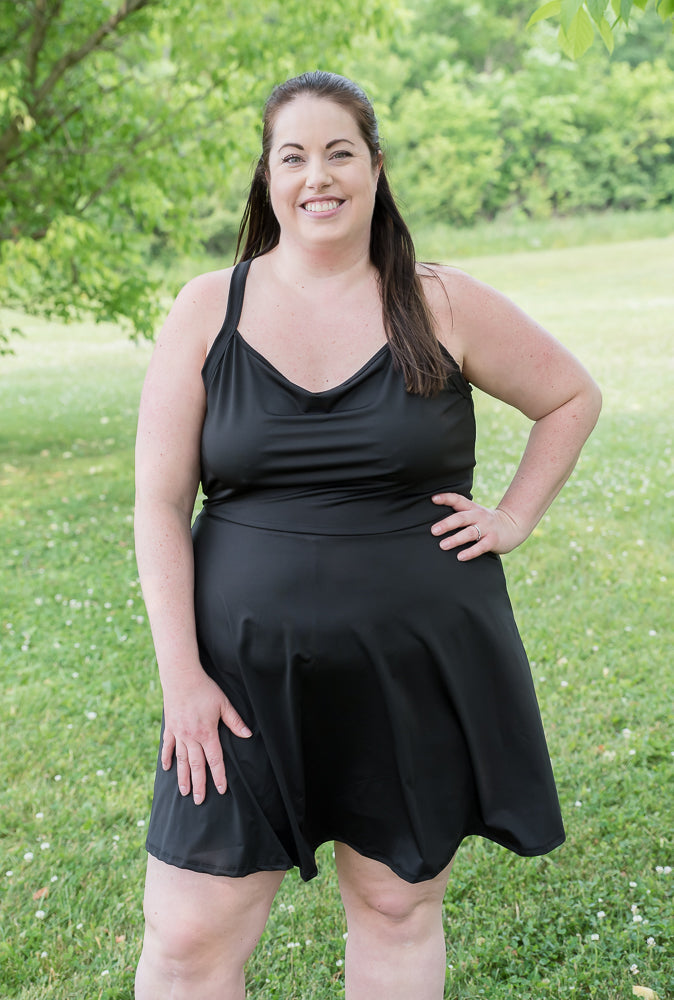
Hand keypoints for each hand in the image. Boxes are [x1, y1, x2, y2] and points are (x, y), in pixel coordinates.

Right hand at [161, 671, 251, 804]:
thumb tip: (248, 734)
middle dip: (199, 784)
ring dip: (183, 777)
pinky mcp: (170, 727)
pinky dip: (166, 758)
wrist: (181, 677)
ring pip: (181, 760)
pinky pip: (167, 746)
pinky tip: (167, 769)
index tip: (221, 790)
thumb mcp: (224, 704)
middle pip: (196, 766)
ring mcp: (178, 733)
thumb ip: (235, 721)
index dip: (219, 776)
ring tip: (185, 792)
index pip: (214, 760)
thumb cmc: (205, 689)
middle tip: (199, 801)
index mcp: (207, 733)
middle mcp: (191, 737)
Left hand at [430, 492, 524, 561]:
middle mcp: (478, 516)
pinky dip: (470, 552)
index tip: (433, 499)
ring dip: (455, 539)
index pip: (458, 500)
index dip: (446, 498)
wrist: (513, 526)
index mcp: (472, 508)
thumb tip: (435, 521)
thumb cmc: (486, 522)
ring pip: (469, 533)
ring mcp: (487, 528)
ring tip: (443, 545)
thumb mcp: (474, 513)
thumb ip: (459, 514)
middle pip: (461, 518)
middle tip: (433, 531)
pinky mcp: (493, 540)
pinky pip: (480, 547)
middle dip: (447, 524)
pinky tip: (460, 557)